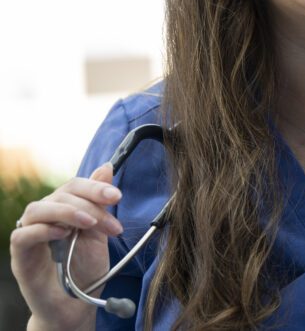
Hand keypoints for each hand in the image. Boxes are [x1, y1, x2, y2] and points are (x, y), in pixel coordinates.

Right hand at [10, 163, 123, 330]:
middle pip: (61, 194)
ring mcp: (30, 234)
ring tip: (89, 224)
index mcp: (64, 208)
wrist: (74, 304)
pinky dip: (43, 230)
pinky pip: (22, 234)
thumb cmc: (85, 268)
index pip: (75, 185)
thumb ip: (100, 204)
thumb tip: (107, 167)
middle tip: (111, 220)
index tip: (117, 196)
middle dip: (90, 204)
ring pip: (39, 208)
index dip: (95, 187)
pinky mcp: (20, 254)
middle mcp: (45, 217)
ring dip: (67, 212)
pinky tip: (63, 234)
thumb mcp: (99, 233)